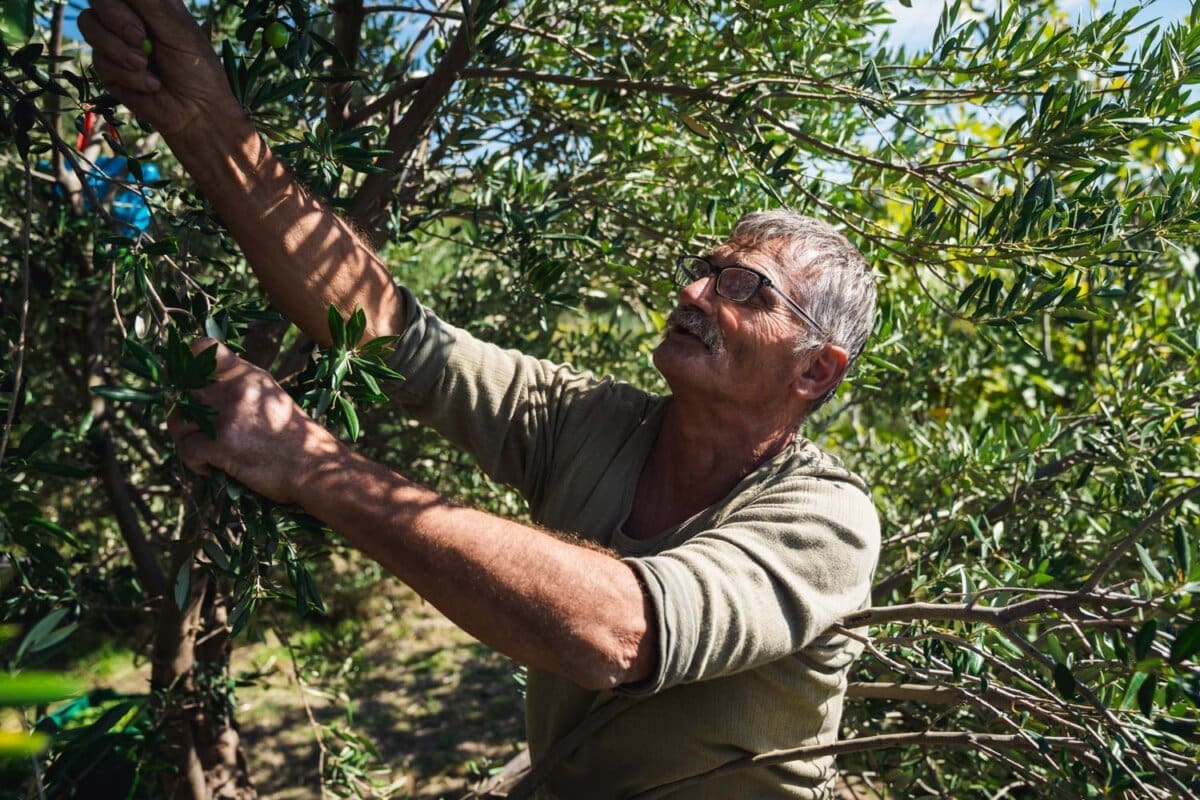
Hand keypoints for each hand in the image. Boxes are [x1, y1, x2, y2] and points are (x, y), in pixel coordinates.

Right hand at [78, 0, 241, 137]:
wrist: (197, 113)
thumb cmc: (197, 69)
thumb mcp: (179, 30)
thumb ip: (150, 3)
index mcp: (148, 5)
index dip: (118, 2)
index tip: (140, 20)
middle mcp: (127, 19)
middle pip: (97, 1)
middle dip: (116, 20)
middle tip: (141, 38)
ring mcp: (114, 43)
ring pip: (89, 25)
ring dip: (120, 50)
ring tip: (146, 65)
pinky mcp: (108, 69)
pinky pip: (100, 61)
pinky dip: (129, 75)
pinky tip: (151, 85)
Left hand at [167, 339, 346, 505]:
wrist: (315, 468)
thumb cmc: (297, 439)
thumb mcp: (274, 398)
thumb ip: (243, 389)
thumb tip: (206, 390)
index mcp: (249, 375)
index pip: (204, 349)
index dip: (187, 364)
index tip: (190, 384)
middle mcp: (235, 389)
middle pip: (184, 390)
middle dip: (186, 413)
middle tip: (199, 430)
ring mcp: (227, 416)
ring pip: (178, 420)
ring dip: (186, 439)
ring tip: (205, 452)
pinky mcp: (220, 444)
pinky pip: (185, 449)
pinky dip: (193, 463)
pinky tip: (211, 468)